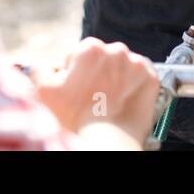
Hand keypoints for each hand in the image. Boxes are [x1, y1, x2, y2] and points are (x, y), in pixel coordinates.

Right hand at [34, 37, 159, 143]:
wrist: (105, 144)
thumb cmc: (73, 120)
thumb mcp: (43, 92)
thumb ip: (41, 70)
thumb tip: (47, 66)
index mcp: (90, 48)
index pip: (80, 53)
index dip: (75, 72)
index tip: (76, 88)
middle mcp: (117, 50)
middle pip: (104, 58)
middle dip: (98, 73)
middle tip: (92, 97)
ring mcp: (137, 65)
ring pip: (123, 66)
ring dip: (117, 78)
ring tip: (108, 101)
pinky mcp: (152, 79)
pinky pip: (141, 77)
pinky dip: (134, 86)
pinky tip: (124, 101)